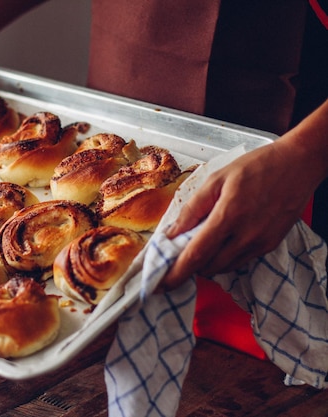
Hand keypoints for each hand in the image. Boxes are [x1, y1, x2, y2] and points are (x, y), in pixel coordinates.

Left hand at [161, 137, 318, 289]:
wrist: (298, 165)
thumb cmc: (257, 167)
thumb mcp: (217, 179)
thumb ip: (193, 208)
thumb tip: (173, 232)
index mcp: (228, 216)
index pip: (196, 255)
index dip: (176, 273)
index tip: (160, 284)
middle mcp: (246, 236)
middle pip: (208, 267)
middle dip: (189, 267)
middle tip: (177, 258)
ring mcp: (260, 243)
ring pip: (224, 267)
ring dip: (206, 264)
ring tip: (198, 246)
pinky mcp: (270, 245)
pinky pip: (240, 261)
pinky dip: (224, 258)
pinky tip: (220, 242)